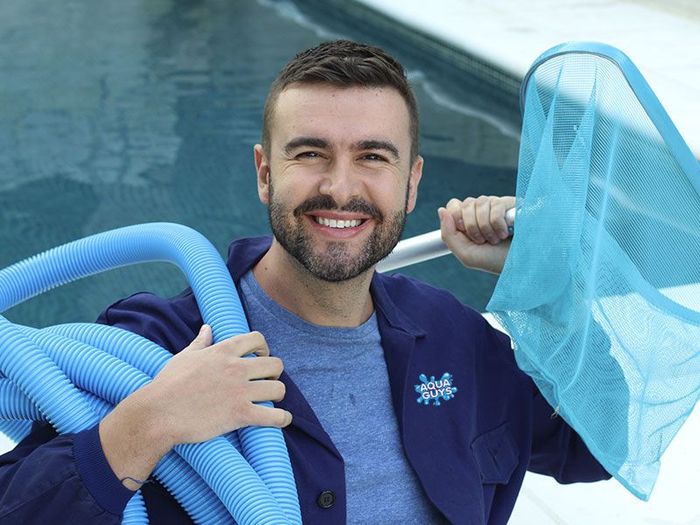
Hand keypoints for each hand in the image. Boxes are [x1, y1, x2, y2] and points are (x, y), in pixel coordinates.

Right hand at [100, 326, 289, 488]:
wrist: (158, 413)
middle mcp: (236, 368)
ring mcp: (240, 391)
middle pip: (275, 364)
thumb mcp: (184, 357)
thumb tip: (207, 328)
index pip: (257, 339)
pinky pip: (274, 416)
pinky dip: (282, 419)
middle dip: (274, 373)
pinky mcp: (240, 414)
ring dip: (278, 395)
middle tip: (267, 381)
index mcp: (223, 352)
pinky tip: (282, 420)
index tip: (260, 358)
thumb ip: (200, 342)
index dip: (264, 348)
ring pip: (279, 388)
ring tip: (271, 401)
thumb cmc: (168, 385)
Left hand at [438, 196, 514, 273]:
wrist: (521, 265)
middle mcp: (482, 211)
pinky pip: (496, 205)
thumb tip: (441, 210)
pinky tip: (506, 233)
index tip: (465, 233)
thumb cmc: (494, 261)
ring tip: (496, 239)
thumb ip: (448, 234)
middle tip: (483, 241)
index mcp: (468, 221)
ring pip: (480, 203)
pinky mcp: (511, 204)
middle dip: (471, 227)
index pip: (454, 205)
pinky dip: (498, 224)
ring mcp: (497, 206)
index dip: (456, 217)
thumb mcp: (466, 253)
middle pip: (465, 203)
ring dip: (486, 227)